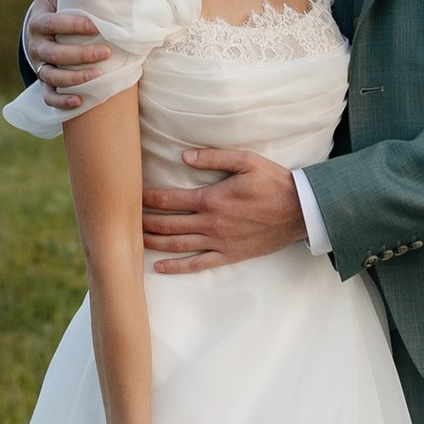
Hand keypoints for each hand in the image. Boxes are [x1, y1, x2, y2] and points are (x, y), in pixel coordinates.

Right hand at [24, 0, 110, 105]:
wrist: (39, 35)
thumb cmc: (53, 10)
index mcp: (38, 23)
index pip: (53, 25)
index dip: (72, 25)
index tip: (95, 25)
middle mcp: (36, 47)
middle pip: (54, 54)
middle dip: (80, 54)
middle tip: (106, 51)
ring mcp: (39, 67)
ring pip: (52, 76)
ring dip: (74, 79)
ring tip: (99, 77)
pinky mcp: (44, 83)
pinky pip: (49, 97)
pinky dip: (62, 101)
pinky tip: (81, 101)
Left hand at [145, 147, 307, 271]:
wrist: (299, 211)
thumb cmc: (273, 182)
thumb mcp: (245, 161)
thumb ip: (213, 157)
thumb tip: (183, 156)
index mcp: (212, 199)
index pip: (170, 199)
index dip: (147, 198)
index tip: (130, 195)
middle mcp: (211, 223)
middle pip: (168, 224)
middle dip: (144, 221)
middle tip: (124, 220)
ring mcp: (219, 242)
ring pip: (178, 245)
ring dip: (154, 242)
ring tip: (133, 241)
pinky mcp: (230, 255)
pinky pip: (198, 264)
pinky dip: (177, 267)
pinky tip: (159, 266)